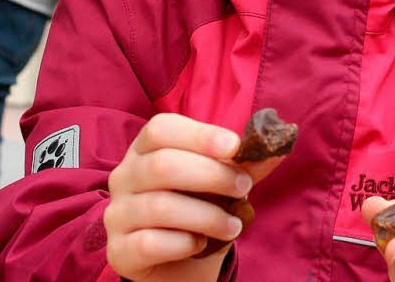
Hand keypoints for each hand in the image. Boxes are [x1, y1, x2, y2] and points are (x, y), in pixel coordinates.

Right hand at [103, 113, 283, 281]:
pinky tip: (199, 245)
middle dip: (212, 175)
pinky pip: (150, 243)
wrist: (177, 266)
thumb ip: (244, 166)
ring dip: (207, 215)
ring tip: (233, 226)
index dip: (199, 134)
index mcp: (145, 149)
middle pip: (163, 165)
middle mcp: (124, 176)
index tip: (234, 146)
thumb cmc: (198, 212)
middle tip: (244, 188)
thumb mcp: (222, 185)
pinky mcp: (118, 251)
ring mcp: (117, 214)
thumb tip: (277, 145)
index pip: (160, 128)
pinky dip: (183, 243)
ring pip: (160, 206)